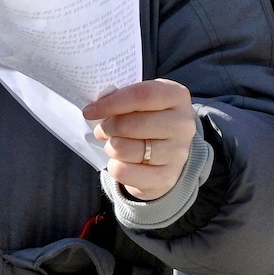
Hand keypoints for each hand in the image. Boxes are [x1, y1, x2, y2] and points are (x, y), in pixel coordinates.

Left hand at [83, 79, 196, 201]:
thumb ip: (124, 99)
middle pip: (133, 124)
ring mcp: (178, 153)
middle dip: (108, 127)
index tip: (90, 111)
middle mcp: (183, 125)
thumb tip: (96, 108)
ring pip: (126, 150)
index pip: (142, 96)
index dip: (112, 103)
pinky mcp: (167, 178)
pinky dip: (115, 166)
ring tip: (114, 144)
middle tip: (101, 130)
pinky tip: (120, 161)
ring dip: (111, 147)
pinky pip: (125, 172)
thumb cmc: (151, 119)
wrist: (172, 151)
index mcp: (177, 96)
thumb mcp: (144, 101)